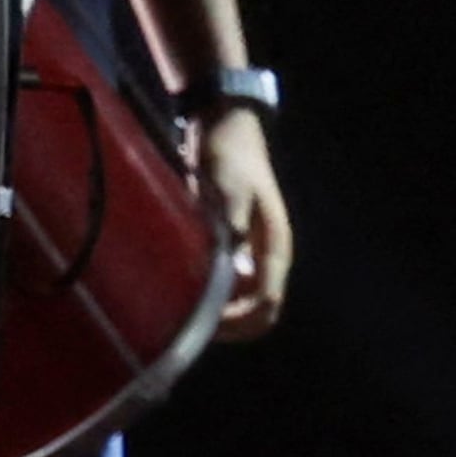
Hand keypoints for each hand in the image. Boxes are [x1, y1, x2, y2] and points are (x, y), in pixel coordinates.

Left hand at [192, 105, 294, 340]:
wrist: (229, 129)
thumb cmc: (232, 157)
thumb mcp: (231, 187)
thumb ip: (231, 225)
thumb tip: (229, 265)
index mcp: (274, 247)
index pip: (266, 303)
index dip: (236, 321)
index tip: (200, 321)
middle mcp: (266, 258)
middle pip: (260, 313)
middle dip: (229, 326)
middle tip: (189, 326)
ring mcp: (251, 255)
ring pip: (243, 304)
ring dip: (218, 314)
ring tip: (181, 311)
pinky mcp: (234, 248)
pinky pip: (228, 289)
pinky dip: (210, 298)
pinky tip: (182, 290)